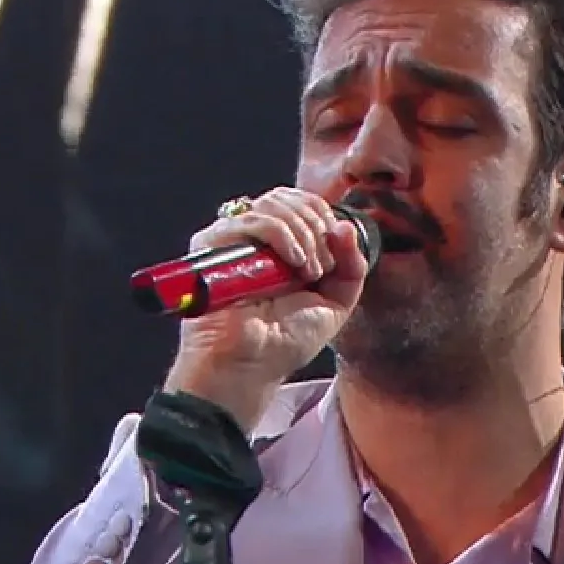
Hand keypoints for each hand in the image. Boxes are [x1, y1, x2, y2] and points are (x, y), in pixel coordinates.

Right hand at [163, 187, 370, 430]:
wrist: (252, 365)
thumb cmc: (285, 341)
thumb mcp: (335, 302)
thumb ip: (352, 264)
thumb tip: (344, 225)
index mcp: (282, 246)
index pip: (302, 202)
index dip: (324, 218)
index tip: (333, 256)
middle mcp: (255, 238)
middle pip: (289, 197)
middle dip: (316, 226)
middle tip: (320, 267)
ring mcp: (232, 240)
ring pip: (272, 204)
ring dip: (303, 233)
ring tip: (306, 270)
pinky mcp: (211, 246)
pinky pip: (250, 219)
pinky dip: (280, 235)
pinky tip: (292, 263)